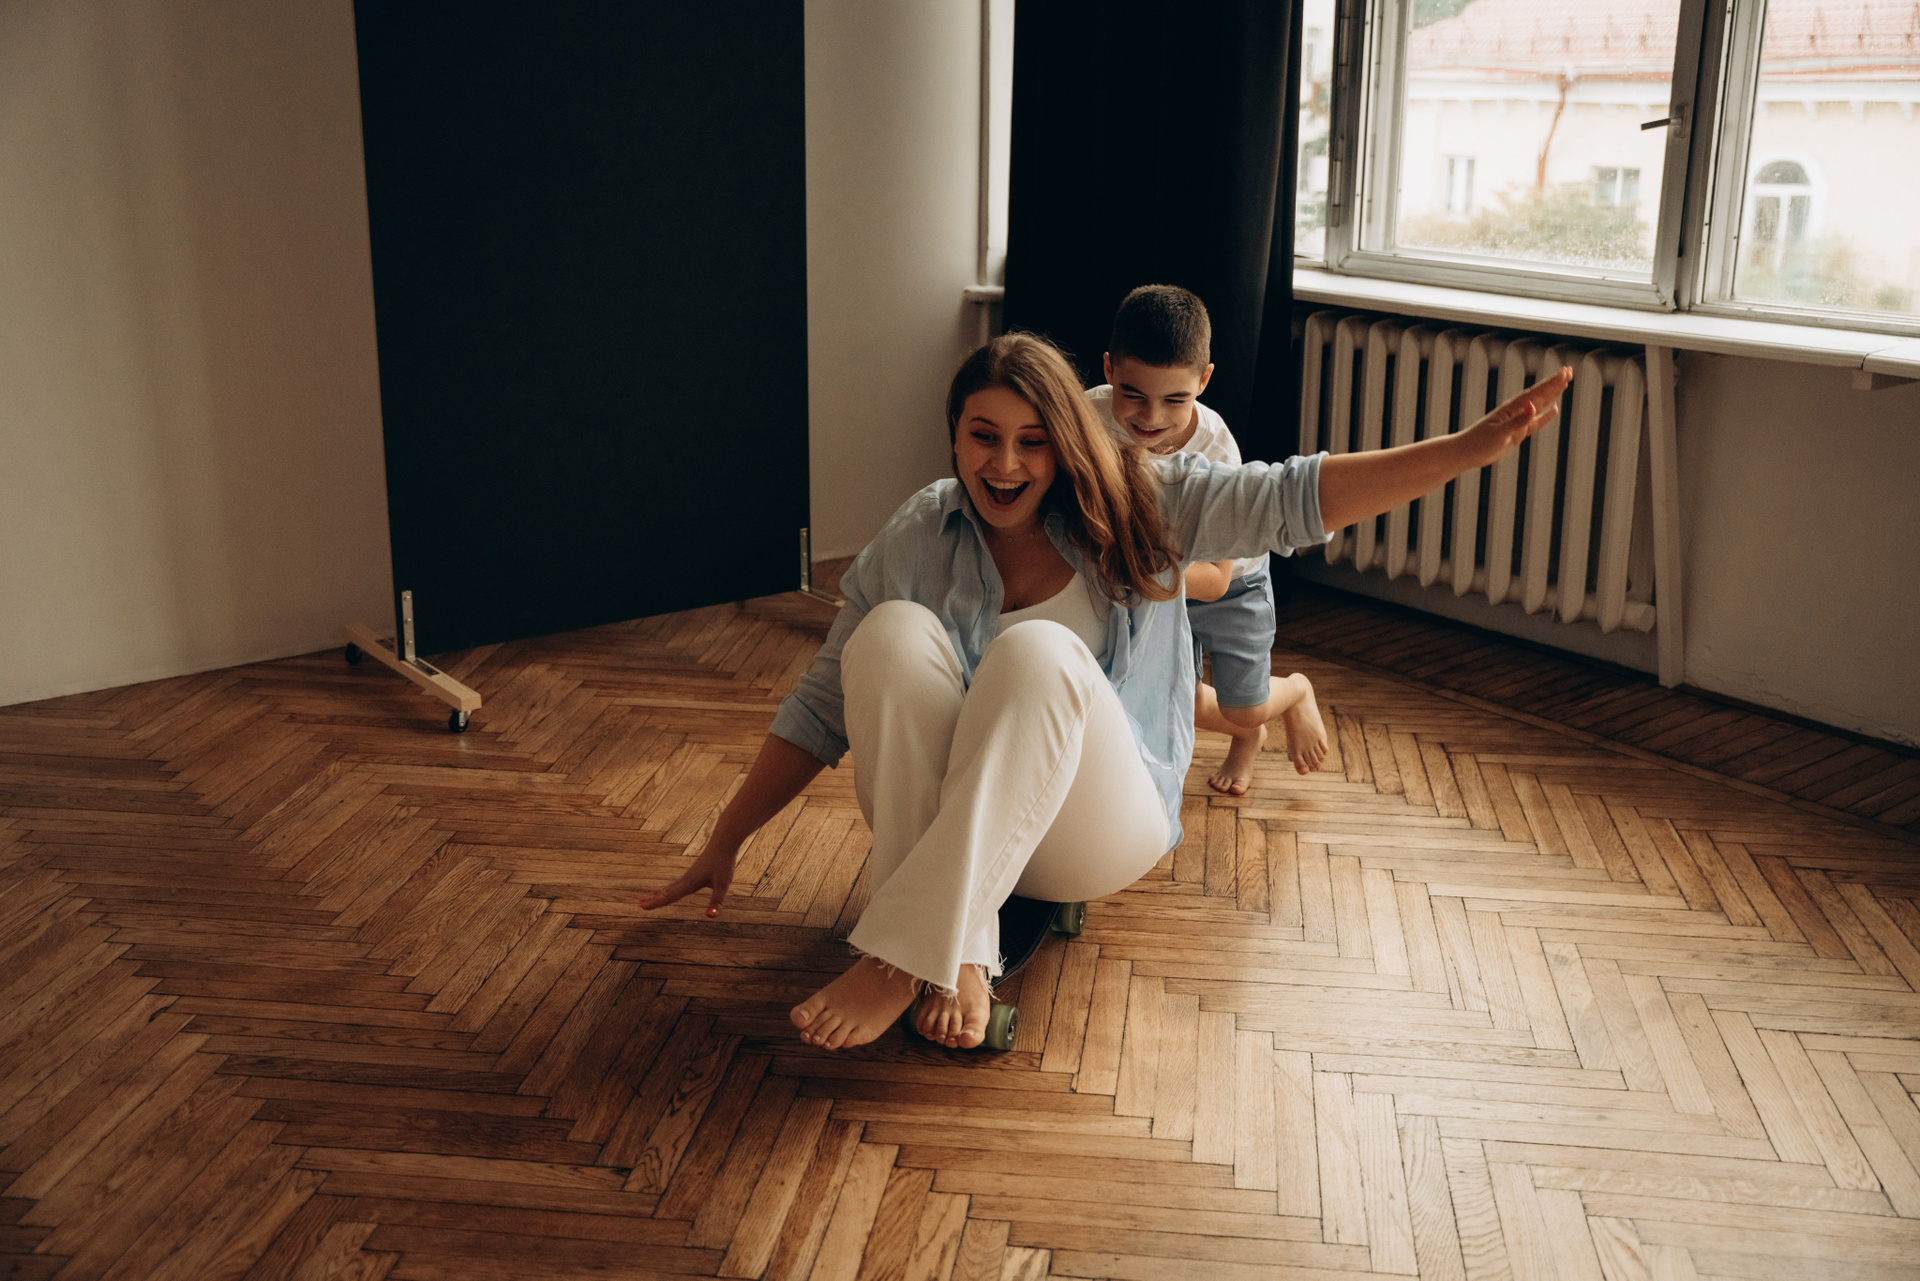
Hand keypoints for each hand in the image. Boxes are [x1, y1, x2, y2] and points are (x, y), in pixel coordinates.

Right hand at [640, 838, 736, 917]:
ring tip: (645, 897)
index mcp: (689, 883)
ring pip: (669, 887)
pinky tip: (665, 888)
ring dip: (657, 893)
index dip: (656, 902)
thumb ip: (716, 902)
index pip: (670, 896)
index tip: (642, 907)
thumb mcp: (722, 886)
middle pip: (666, 892)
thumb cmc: (723, 863)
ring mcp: (688, 875)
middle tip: (639, 904)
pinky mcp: (693, 872)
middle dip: (653, 899)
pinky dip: (666, 888)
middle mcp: (685, 879)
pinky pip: (676, 883)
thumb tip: (710, 916)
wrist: (723, 842)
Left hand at [1456, 366, 1571, 469]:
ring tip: (1565, 383)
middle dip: (1555, 383)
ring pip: (1540, 405)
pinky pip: (1536, 422)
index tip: (1565, 371)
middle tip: (1569, 370)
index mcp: (1513, 409)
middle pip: (1541, 394)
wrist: (1466, 452)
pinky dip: (1546, 415)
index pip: (1537, 393)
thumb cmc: (1480, 442)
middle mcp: (1517, 412)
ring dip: (1552, 394)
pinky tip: (1554, 409)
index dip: (1552, 383)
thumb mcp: (1500, 433)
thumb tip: (1533, 406)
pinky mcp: (1517, 433)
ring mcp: (1518, 421)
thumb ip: (1518, 421)